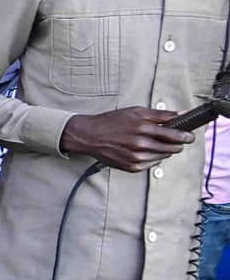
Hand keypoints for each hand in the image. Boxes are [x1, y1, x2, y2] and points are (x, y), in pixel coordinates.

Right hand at [58, 107, 193, 172]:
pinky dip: (152, 157)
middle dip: (176, 144)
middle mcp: (140, 145)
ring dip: (164, 150)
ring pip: (163, 157)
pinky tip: (144, 150)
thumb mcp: (136, 112)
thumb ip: (161, 114)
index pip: (174, 135)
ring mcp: (136, 158)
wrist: (89, 136)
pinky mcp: (132, 167)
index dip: (185, 136)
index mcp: (143, 129)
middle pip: (171, 148)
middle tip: (173, 139)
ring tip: (154, 143)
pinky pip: (152, 164)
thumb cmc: (111, 122)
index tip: (190, 136)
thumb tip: (182, 114)